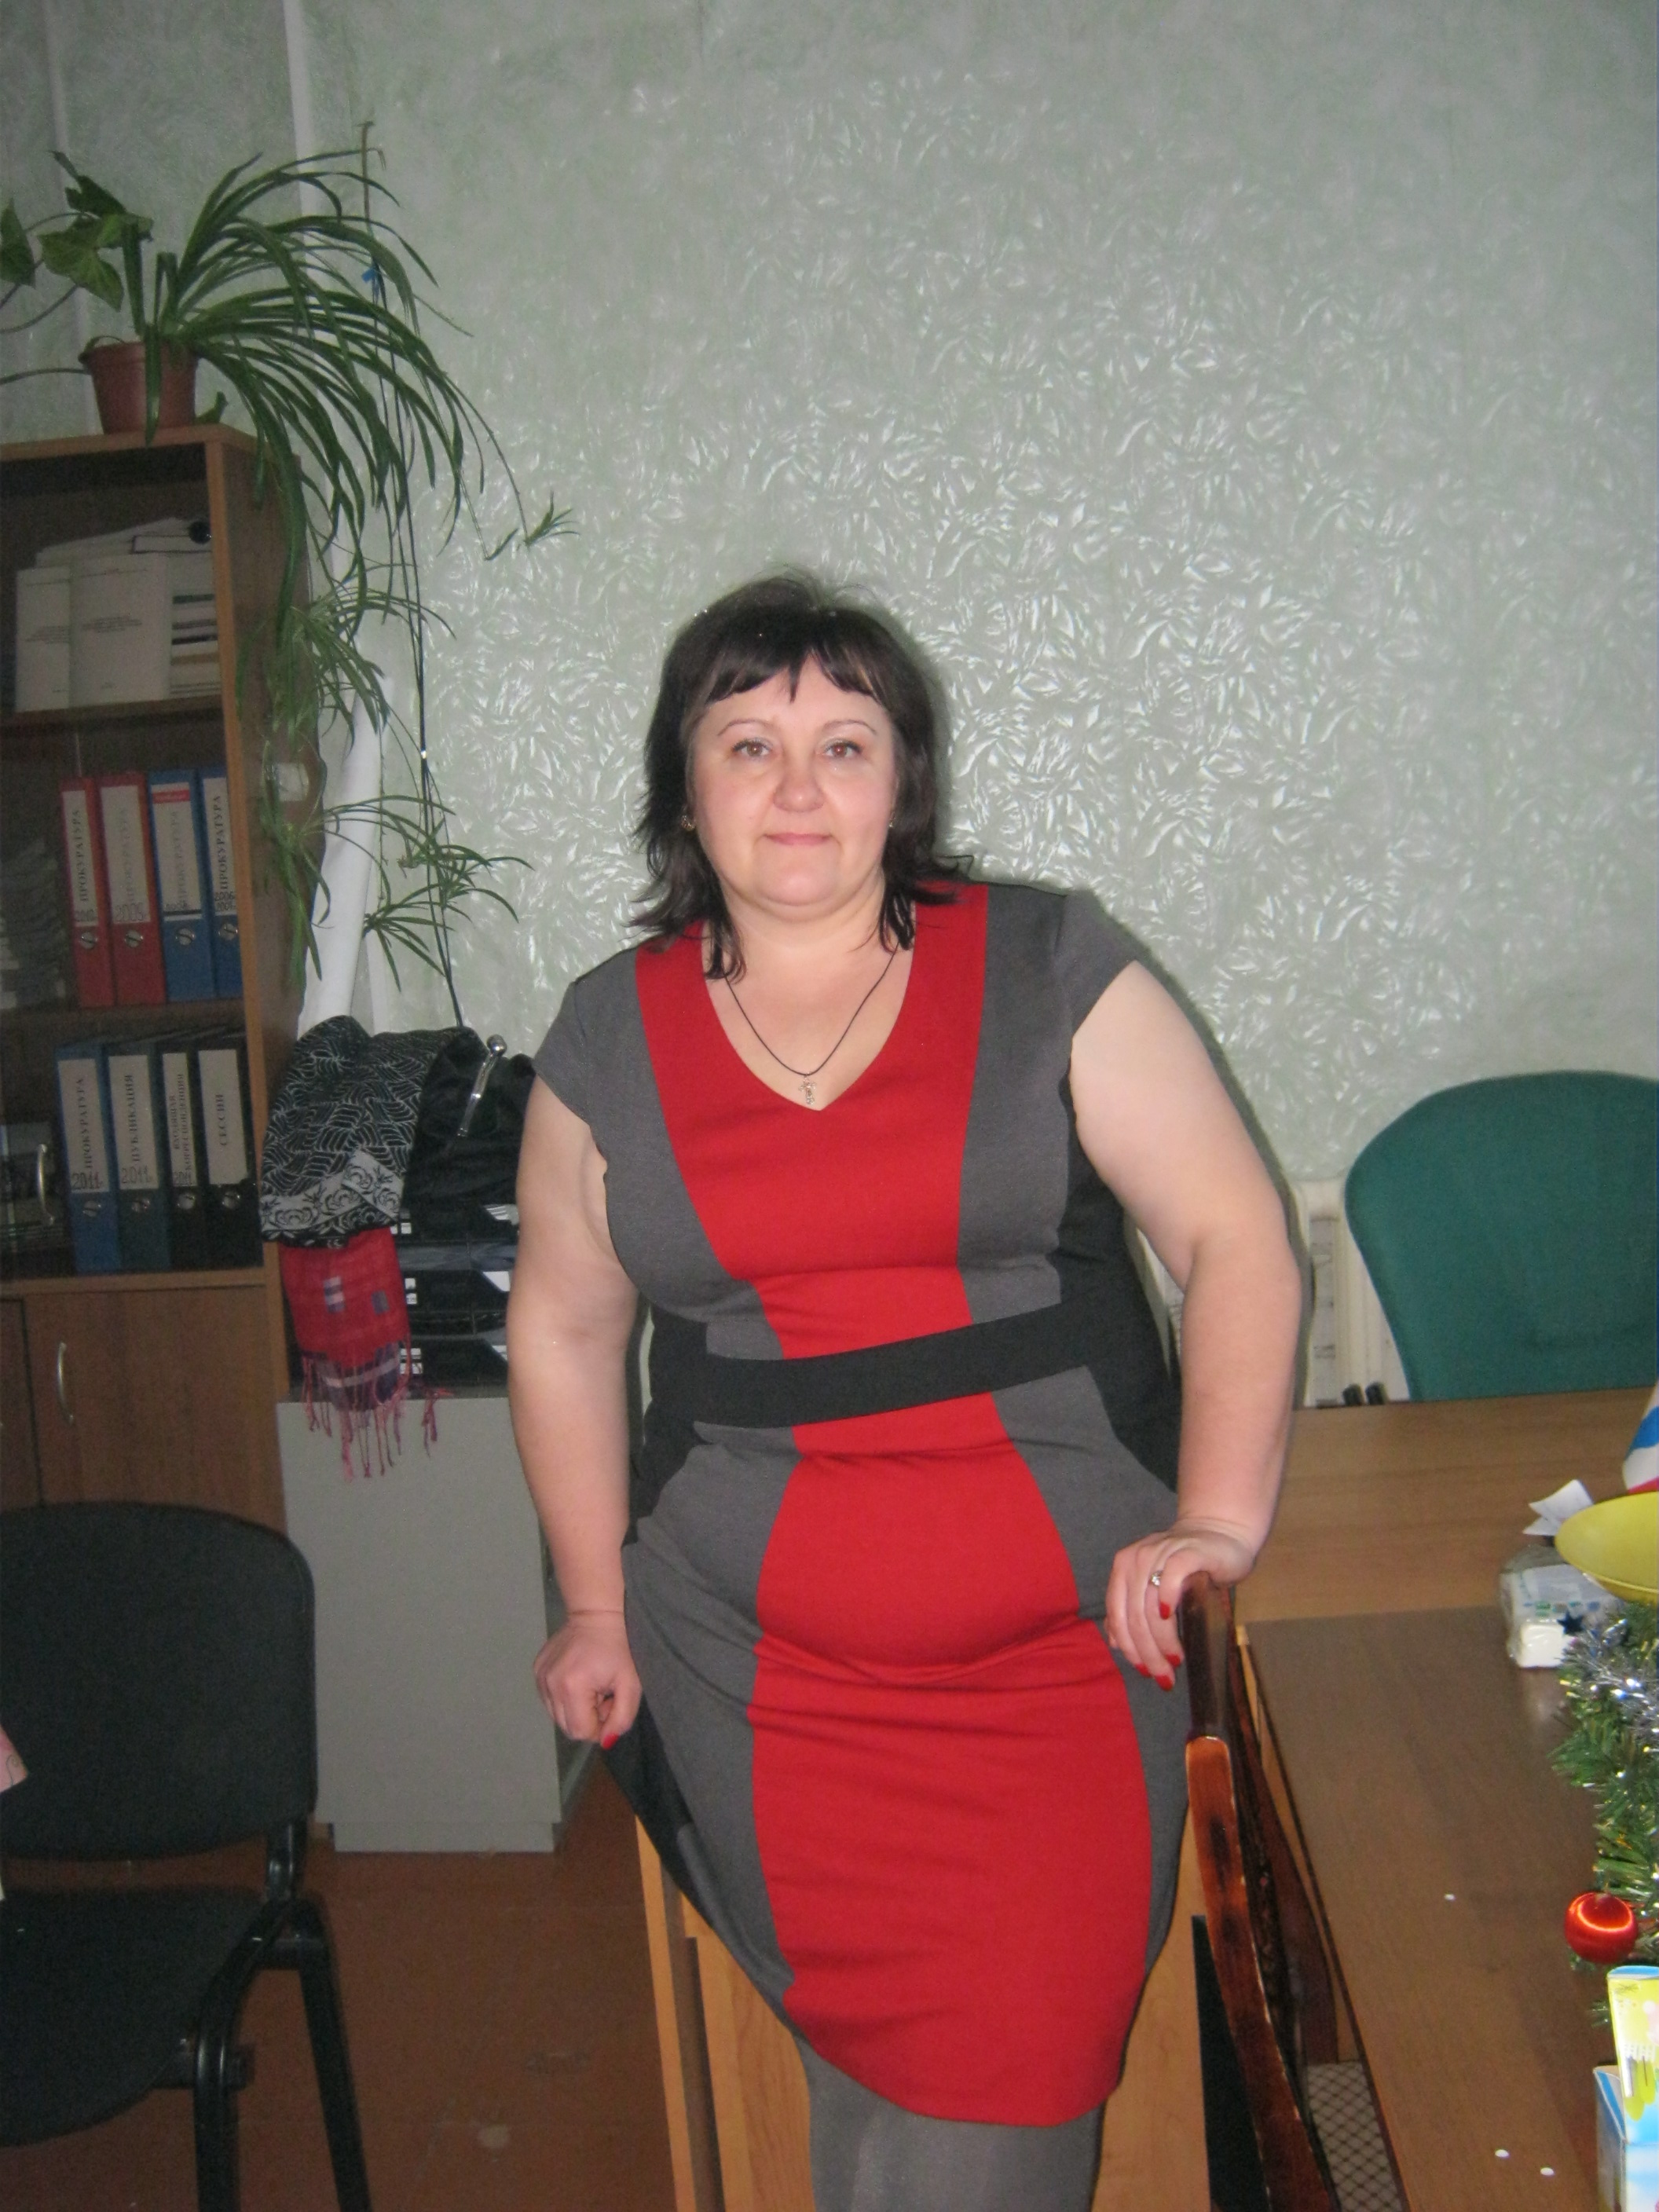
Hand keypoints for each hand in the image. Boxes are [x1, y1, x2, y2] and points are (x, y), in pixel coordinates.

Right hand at [533, 1608, 641, 1745]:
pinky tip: (578, 1677)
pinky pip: (550, 1699)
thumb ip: (622, 1719)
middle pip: (567, 1727)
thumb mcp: (631, 1685)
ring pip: (557, 1715)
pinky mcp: (536, 1670)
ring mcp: (540, 1677)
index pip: (580, 1732)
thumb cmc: (620, 1648)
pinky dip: (565, 1696)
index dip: (599, 1725)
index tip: (609, 1703)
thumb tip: (605, 1741)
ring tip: (591, 1685)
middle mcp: (549, 1684)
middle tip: (601, 1694)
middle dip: (587, 1718)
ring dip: (575, 1708)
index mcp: (571, 1688)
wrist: (597, 1614)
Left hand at [1106, 1519, 1258, 1689]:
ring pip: (1150, 1603)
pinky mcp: (1187, 1551)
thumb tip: (1115, 1642)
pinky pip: (1171, 1575)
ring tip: (1175, 1659)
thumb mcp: (1154, 1588)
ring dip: (1161, 1637)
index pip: (1117, 1614)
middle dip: (1147, 1651)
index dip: (1129, 1647)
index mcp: (1123, 1567)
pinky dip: (1167, 1598)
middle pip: (1133, 1614)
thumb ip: (1132, 1610)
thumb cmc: (1186, 1567)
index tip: (1144, 1671)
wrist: (1220, 1533)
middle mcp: (1137, 1558)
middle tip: (1164, 1676)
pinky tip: (1171, 1617)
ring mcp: (1161, 1552)